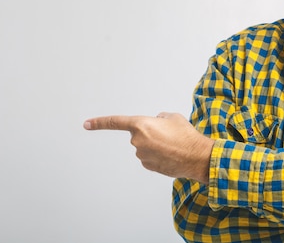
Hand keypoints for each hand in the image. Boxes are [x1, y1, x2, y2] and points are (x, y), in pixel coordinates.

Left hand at [83, 112, 213, 183]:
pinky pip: (150, 157)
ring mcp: (142, 156)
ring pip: (145, 147)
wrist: (197, 157)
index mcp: (141, 125)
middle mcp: (138, 141)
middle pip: (139, 134)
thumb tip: (156, 123)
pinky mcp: (148, 166)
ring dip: (156, 145)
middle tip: (168, 134)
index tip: (86, 124)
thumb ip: (159, 118)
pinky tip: (171, 155)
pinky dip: (159, 155)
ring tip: (173, 145)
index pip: (115, 122)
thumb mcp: (172, 117)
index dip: (100, 123)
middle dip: (151, 133)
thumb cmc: (186, 136)